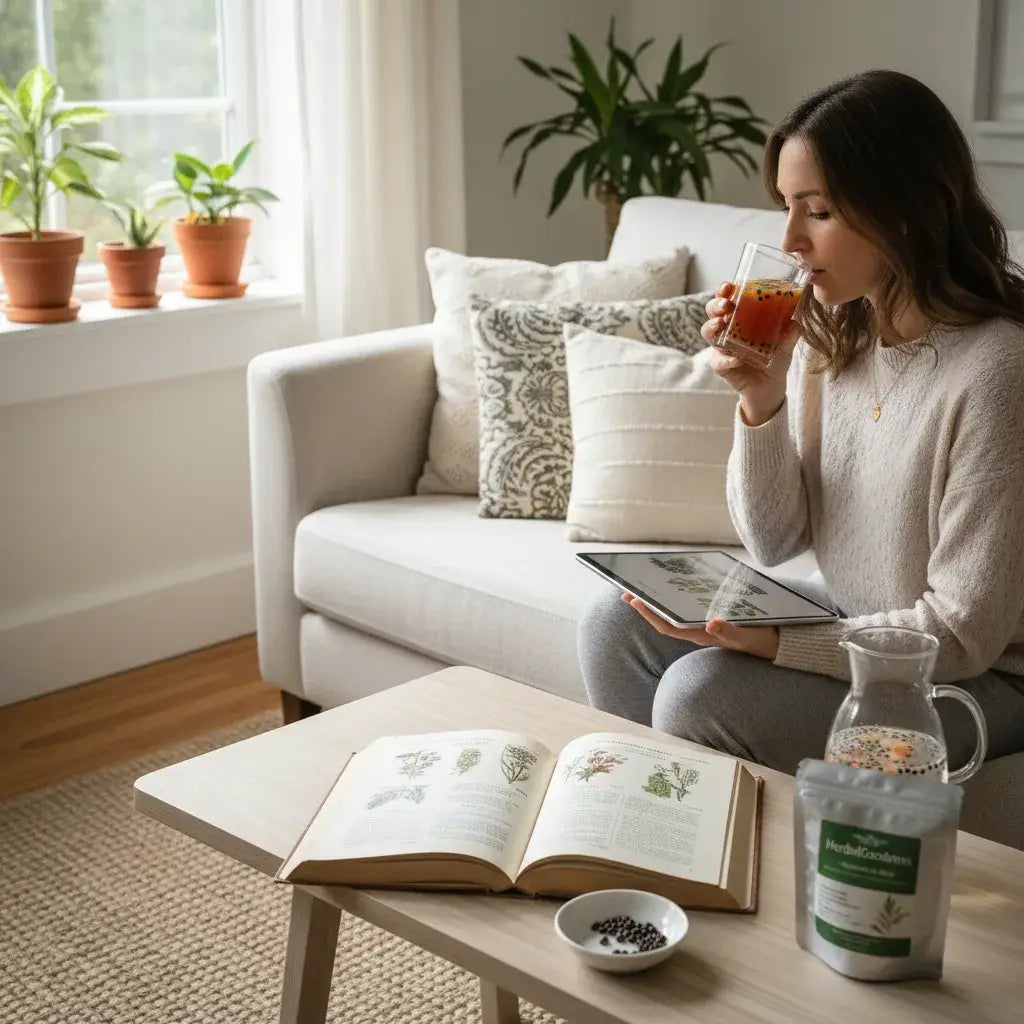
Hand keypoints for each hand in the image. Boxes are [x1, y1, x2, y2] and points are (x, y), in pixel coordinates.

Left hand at [622, 592, 780, 660]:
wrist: (778, 643)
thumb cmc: (761, 640)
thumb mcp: (748, 637)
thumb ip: (731, 633)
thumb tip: (712, 623)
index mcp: (701, 635)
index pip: (668, 626)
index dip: (649, 614)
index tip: (633, 600)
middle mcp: (697, 630)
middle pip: (665, 618)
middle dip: (646, 606)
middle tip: (626, 589)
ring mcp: (703, 625)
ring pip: (673, 612)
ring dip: (657, 600)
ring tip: (642, 585)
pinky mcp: (711, 618)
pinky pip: (687, 606)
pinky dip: (675, 596)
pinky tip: (671, 584)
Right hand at [700, 281, 799, 426]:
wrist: (770, 385)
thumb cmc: (775, 358)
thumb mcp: (786, 344)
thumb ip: (790, 334)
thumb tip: (796, 323)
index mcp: (741, 317)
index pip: (728, 298)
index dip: (725, 290)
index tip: (730, 286)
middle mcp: (727, 329)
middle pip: (712, 311)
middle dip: (715, 305)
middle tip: (725, 305)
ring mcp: (721, 347)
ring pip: (708, 332)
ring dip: (712, 327)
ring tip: (721, 325)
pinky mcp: (721, 365)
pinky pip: (718, 360)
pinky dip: (726, 359)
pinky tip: (736, 359)